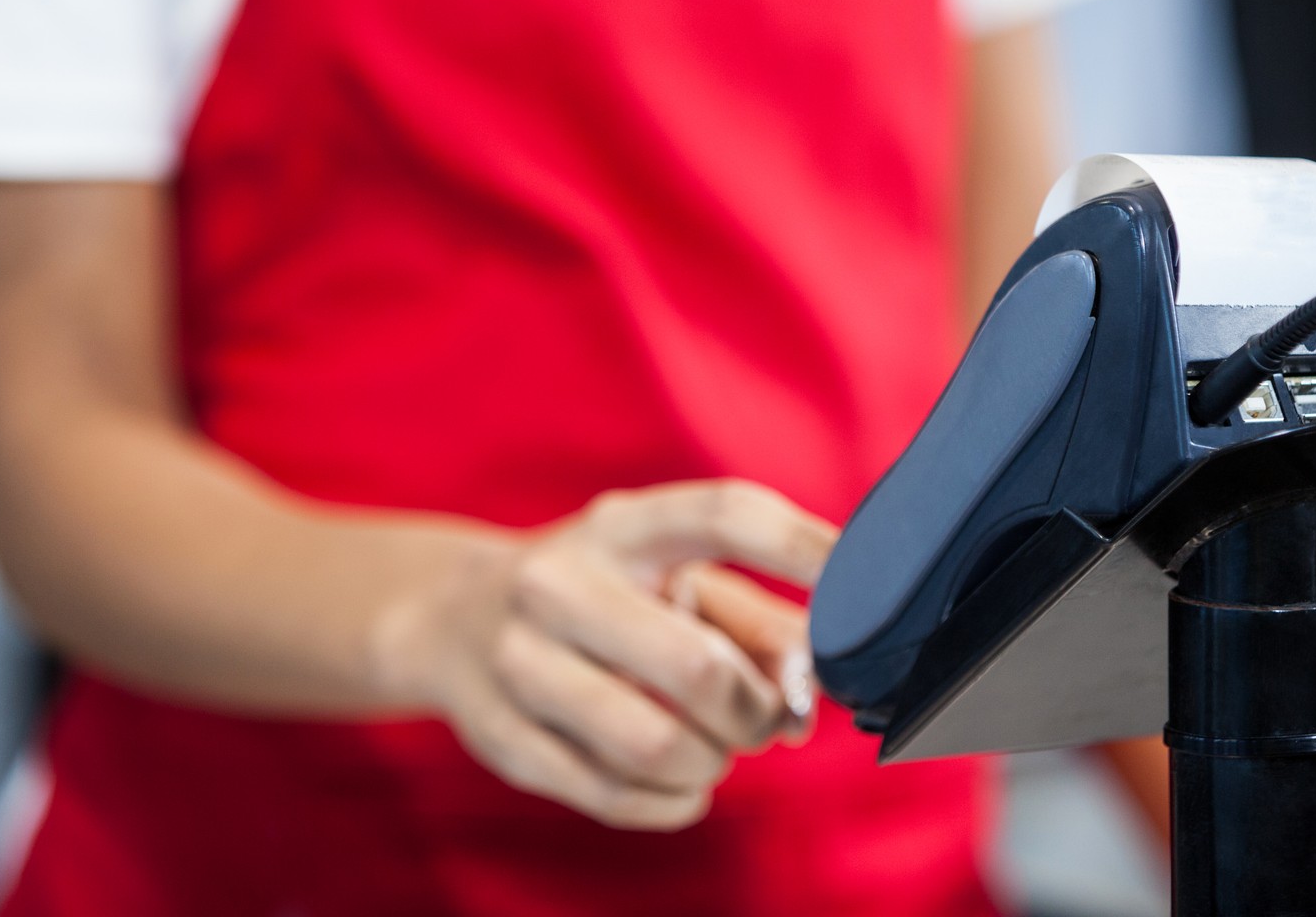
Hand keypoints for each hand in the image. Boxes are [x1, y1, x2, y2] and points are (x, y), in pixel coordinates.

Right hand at [396, 480, 834, 829]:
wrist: (449, 618)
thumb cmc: (599, 594)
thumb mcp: (667, 575)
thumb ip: (754, 620)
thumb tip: (814, 690)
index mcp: (618, 525)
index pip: (726, 515)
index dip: (804, 548)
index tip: (866, 586)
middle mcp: (557, 581)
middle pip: (695, 665)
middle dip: (755, 710)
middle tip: (766, 720)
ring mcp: (517, 661)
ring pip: (654, 744)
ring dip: (713, 760)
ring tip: (715, 748)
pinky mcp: (500, 736)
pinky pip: (615, 795)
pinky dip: (674, 800)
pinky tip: (681, 780)